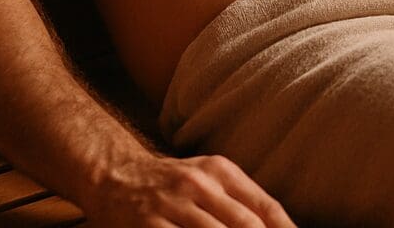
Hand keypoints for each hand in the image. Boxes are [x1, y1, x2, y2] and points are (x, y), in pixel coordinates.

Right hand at [82, 152, 297, 226]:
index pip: (264, 207)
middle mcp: (199, 184)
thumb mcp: (208, 178)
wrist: (114, 174)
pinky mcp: (149, 225)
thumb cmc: (172, 182)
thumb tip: (279, 227)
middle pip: (245, 225)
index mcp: (221, 171)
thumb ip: (240, 201)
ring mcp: (173, 204)